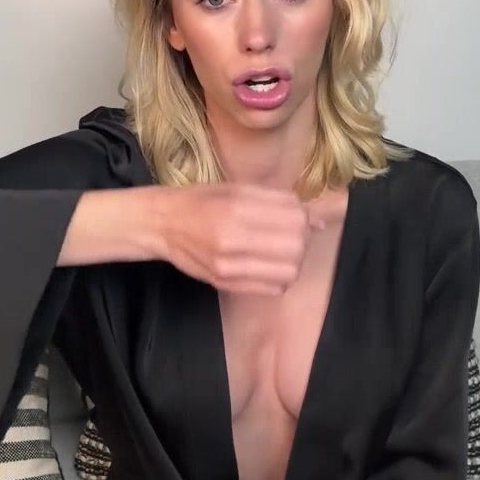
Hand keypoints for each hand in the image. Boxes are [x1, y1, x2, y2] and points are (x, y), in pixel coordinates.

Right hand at [159, 183, 322, 296]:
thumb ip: (277, 201)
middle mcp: (231, 239)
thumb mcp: (236, 189)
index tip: (293, 215)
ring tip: (279, 251)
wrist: (161, 224)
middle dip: (300, 239)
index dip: (303, 217)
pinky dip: (280, 278)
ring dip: (293, 261)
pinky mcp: (225, 284)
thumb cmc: (199, 201)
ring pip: (289, 272)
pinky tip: (268, 265)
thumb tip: (317, 221)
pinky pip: (273, 289)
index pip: (295, 219)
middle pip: (296, 247)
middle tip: (288, 233)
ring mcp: (227, 266)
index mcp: (234, 209)